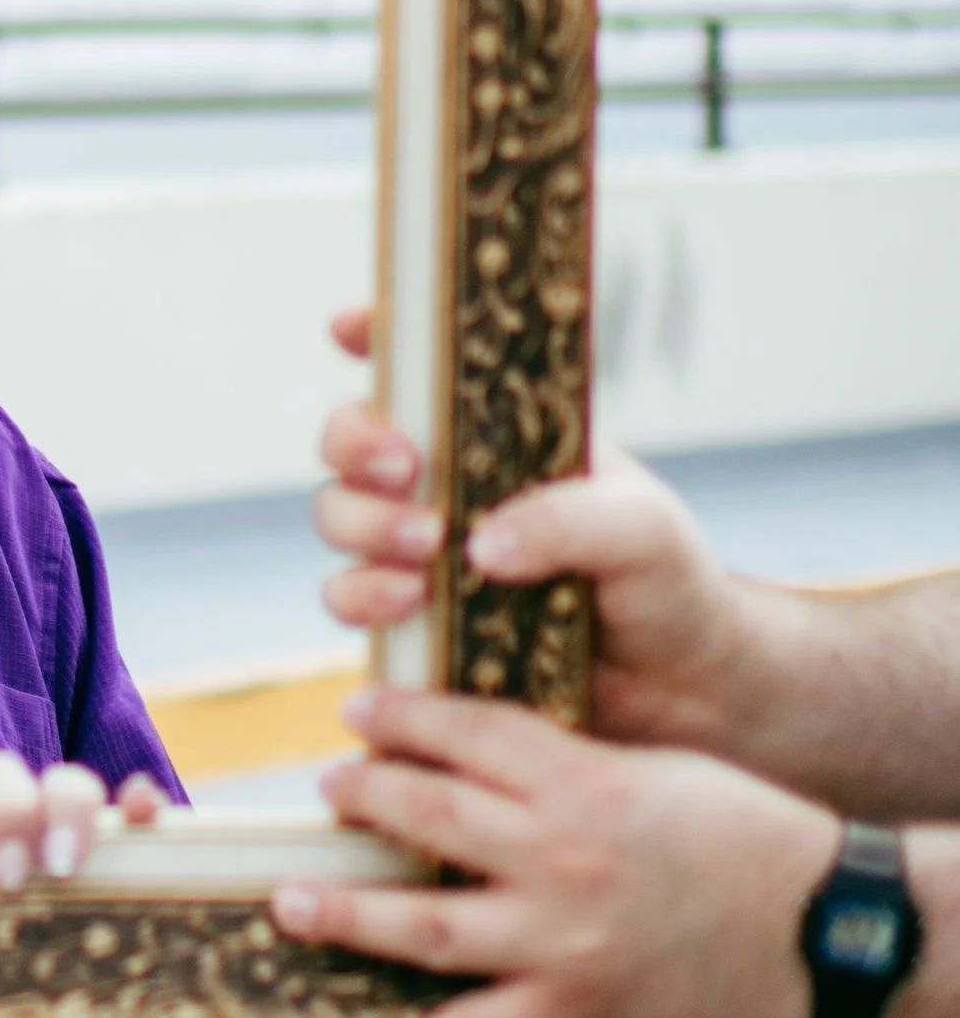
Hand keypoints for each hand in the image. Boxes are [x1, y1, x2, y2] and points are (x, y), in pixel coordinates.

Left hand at [0, 747, 168, 888]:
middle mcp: (6, 866)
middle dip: (3, 805)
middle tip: (10, 878)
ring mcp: (74, 872)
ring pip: (68, 787)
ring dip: (68, 804)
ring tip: (65, 868)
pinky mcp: (141, 891)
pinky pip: (145, 824)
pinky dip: (144, 802)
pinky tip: (142, 811)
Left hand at [272, 684, 839, 1017]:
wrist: (817, 931)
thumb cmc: (740, 831)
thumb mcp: (651, 767)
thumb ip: (561, 766)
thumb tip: (469, 753)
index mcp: (583, 782)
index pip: (468, 734)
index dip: (404, 719)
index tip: (357, 713)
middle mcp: (559, 860)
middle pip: (430, 818)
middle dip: (364, 798)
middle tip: (324, 787)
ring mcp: (559, 944)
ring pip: (425, 928)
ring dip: (348, 915)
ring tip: (287, 902)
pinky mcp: (571, 1013)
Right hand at [311, 305, 771, 755]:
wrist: (679, 689)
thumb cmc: (670, 583)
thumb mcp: (643, 529)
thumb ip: (568, 521)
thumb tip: (480, 543)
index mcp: (502, 434)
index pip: (429, 366)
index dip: (379, 335)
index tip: (348, 328)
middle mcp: (449, 481)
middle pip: (352, 436)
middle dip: (356, 442)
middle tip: (403, 468)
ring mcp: (424, 550)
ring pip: (338, 514)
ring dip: (363, 523)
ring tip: (423, 551)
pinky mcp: (414, 620)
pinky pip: (347, 595)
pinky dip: (362, 596)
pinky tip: (409, 606)